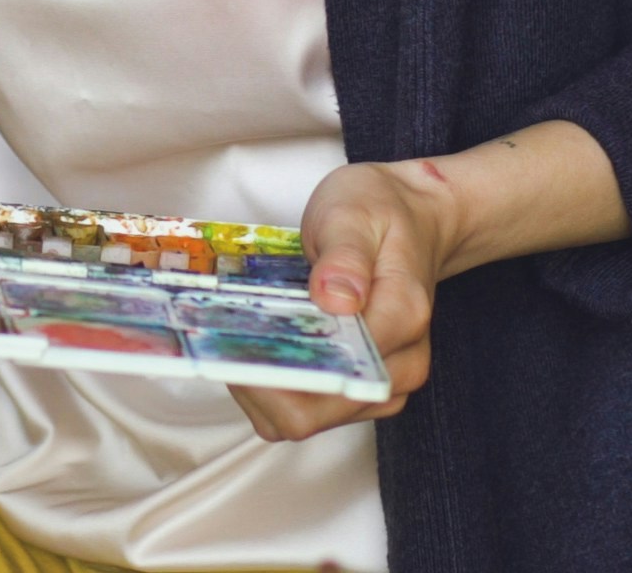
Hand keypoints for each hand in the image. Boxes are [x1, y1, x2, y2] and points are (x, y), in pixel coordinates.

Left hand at [223, 120, 625, 442]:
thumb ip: (345, 256)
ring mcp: (381, 383)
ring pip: (304, 418)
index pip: (339, 375)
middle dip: (258, 383)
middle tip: (219, 337)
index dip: (280, 373)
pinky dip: (271, 384)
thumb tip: (335, 300)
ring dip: (259, 386)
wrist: (413, 219)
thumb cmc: (380, 213)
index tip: (233, 344)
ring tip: (229, 338)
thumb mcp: (356, 213)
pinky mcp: (358, 387)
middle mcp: (399, 366)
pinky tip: (249, 346)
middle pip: (314, 413)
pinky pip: (304, 406)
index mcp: (403, 318)